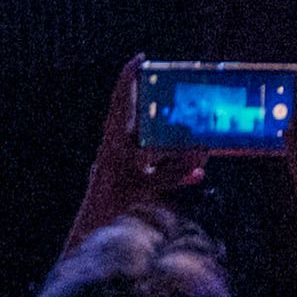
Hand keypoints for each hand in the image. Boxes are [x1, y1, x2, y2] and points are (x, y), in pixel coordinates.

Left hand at [67, 61, 209, 247]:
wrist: (95, 237)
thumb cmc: (113, 212)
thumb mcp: (145, 190)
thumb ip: (173, 173)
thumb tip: (200, 156)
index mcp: (114, 145)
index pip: (121, 103)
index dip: (129, 78)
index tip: (141, 58)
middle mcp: (117, 151)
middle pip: (140, 120)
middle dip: (159, 107)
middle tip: (181, 92)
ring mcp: (124, 167)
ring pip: (151, 144)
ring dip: (173, 140)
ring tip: (197, 134)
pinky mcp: (131, 182)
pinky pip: (158, 168)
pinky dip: (176, 168)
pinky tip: (198, 174)